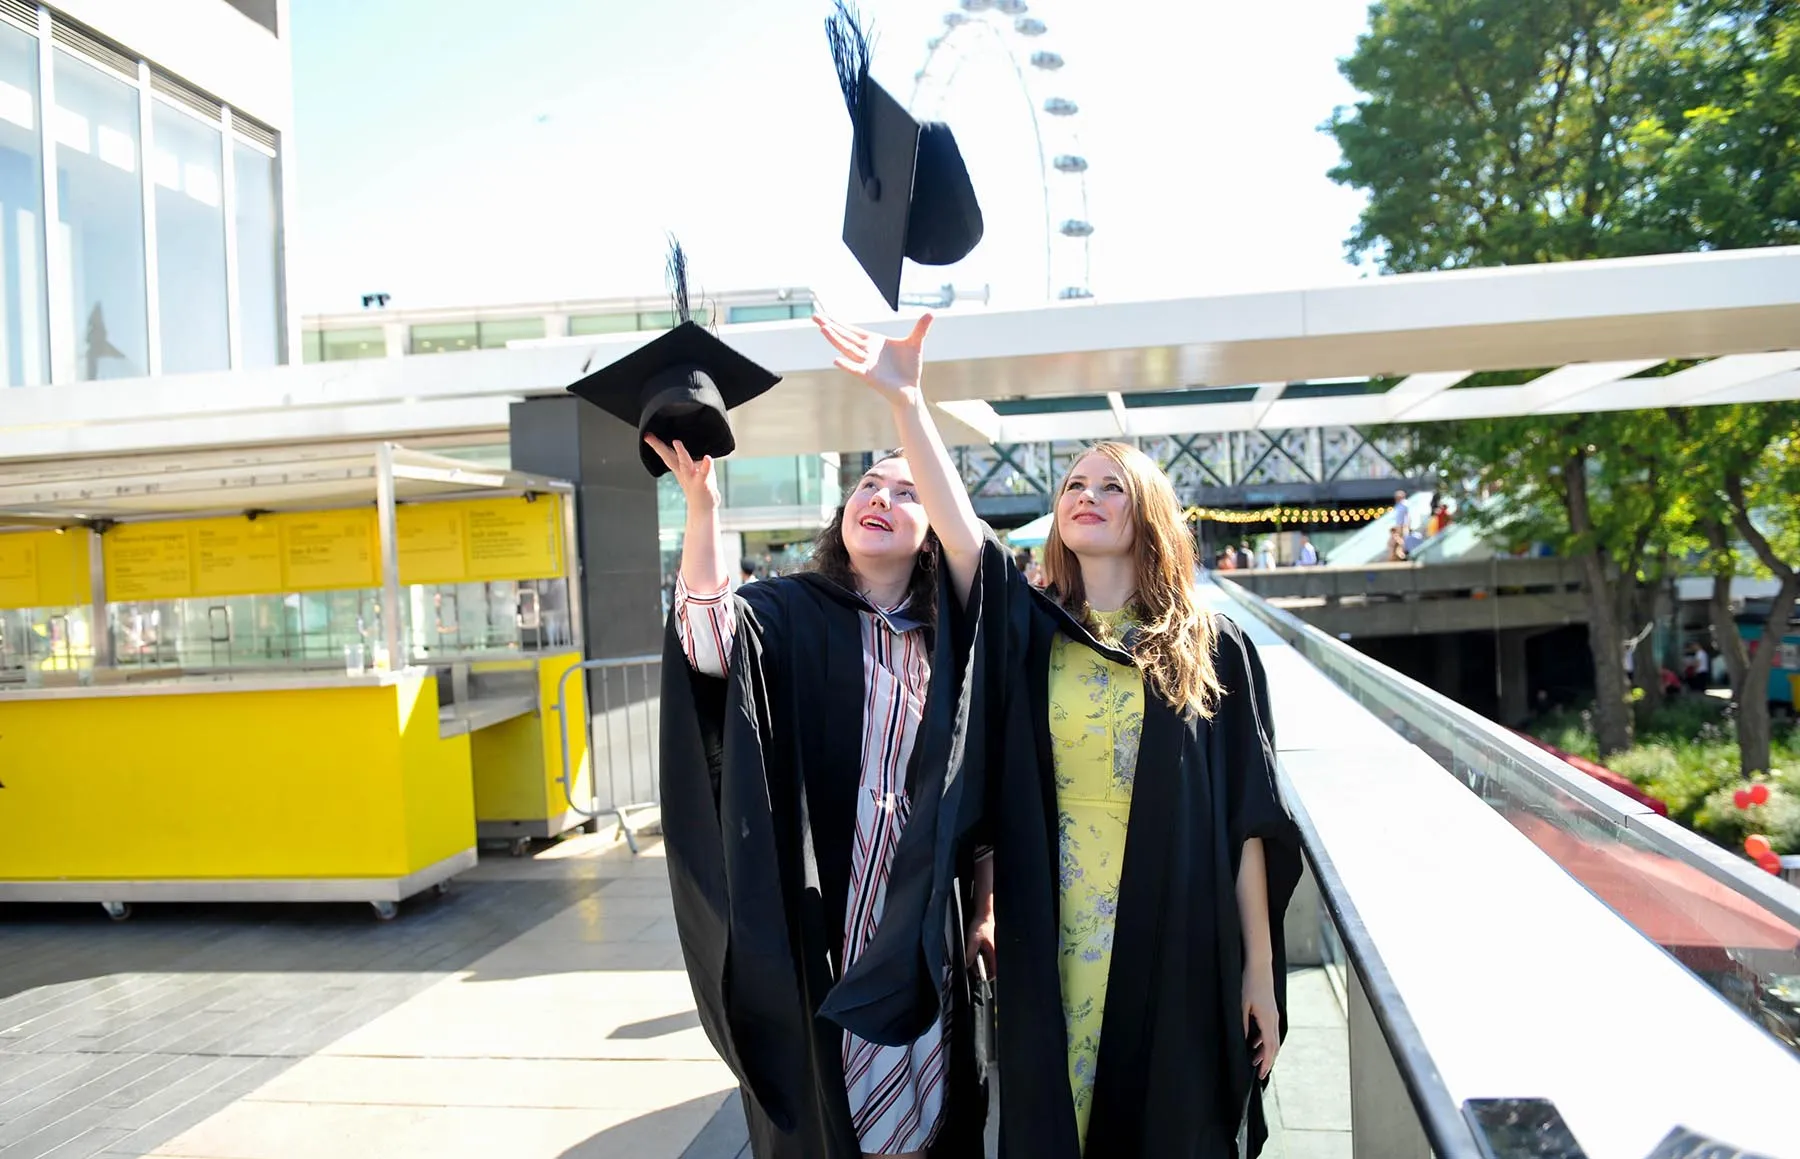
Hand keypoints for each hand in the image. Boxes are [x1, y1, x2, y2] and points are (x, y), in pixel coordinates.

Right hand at [643, 435, 718, 511]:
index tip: (646, 435)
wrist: (703, 508)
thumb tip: (683, 444)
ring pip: (685, 464)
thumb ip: (687, 458)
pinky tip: (708, 458)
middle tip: (649, 437)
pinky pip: (704, 473)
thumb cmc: (698, 486)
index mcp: (678, 468)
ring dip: (680, 453)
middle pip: (669, 458)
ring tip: (676, 442)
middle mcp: (683, 472)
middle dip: (659, 447)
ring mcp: (692, 477)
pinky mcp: (703, 483)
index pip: (666, 454)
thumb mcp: (690, 470)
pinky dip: (706, 466)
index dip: (656, 445)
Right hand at [813, 311, 932, 407]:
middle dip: (830, 326)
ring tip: (823, 329)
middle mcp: (866, 352)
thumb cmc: (909, 367)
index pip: (851, 330)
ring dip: (836, 339)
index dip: (838, 322)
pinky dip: (847, 365)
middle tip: (814, 316)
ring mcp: (866, 363)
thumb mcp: (916, 343)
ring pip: (848, 349)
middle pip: (845, 336)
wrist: (911, 389)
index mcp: (873, 342)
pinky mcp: (870, 376)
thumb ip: (920, 328)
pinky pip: (856, 369)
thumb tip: (931, 312)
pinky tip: (837, 360)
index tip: (823, 315)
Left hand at [965, 911, 995, 980]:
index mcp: (991, 953)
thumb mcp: (973, 941)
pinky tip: (967, 952)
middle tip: (969, 970)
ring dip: (973, 962)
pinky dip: (972, 955)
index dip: (988, 977)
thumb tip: (967, 965)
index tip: (981, 981)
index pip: (993, 970)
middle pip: (984, 967)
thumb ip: (970, 954)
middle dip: (977, 970)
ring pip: (980, 960)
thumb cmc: (980, 927)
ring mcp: (985, 948)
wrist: (982, 915)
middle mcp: (989, 952)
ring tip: (967, 961)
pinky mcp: (981, 944)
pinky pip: (976, 954)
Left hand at [1242, 961, 1278, 1080]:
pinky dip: (1263, 1040)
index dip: (1266, 1063)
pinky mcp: (1270, 1010)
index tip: (1261, 1074)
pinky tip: (1254, 1043)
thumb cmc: (1249, 984)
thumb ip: (1242, 1025)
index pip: (1269, 1048)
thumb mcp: (1241, 1006)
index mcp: (1267, 1020)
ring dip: (1265, 1051)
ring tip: (1254, 1060)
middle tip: (1260, 1073)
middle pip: (1273, 1046)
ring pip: (1272, 1038)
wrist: (1259, 966)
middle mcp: (1273, 1019)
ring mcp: (1273, 1014)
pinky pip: (1269, 1030)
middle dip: (1267, 1061)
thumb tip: (1243, 1042)